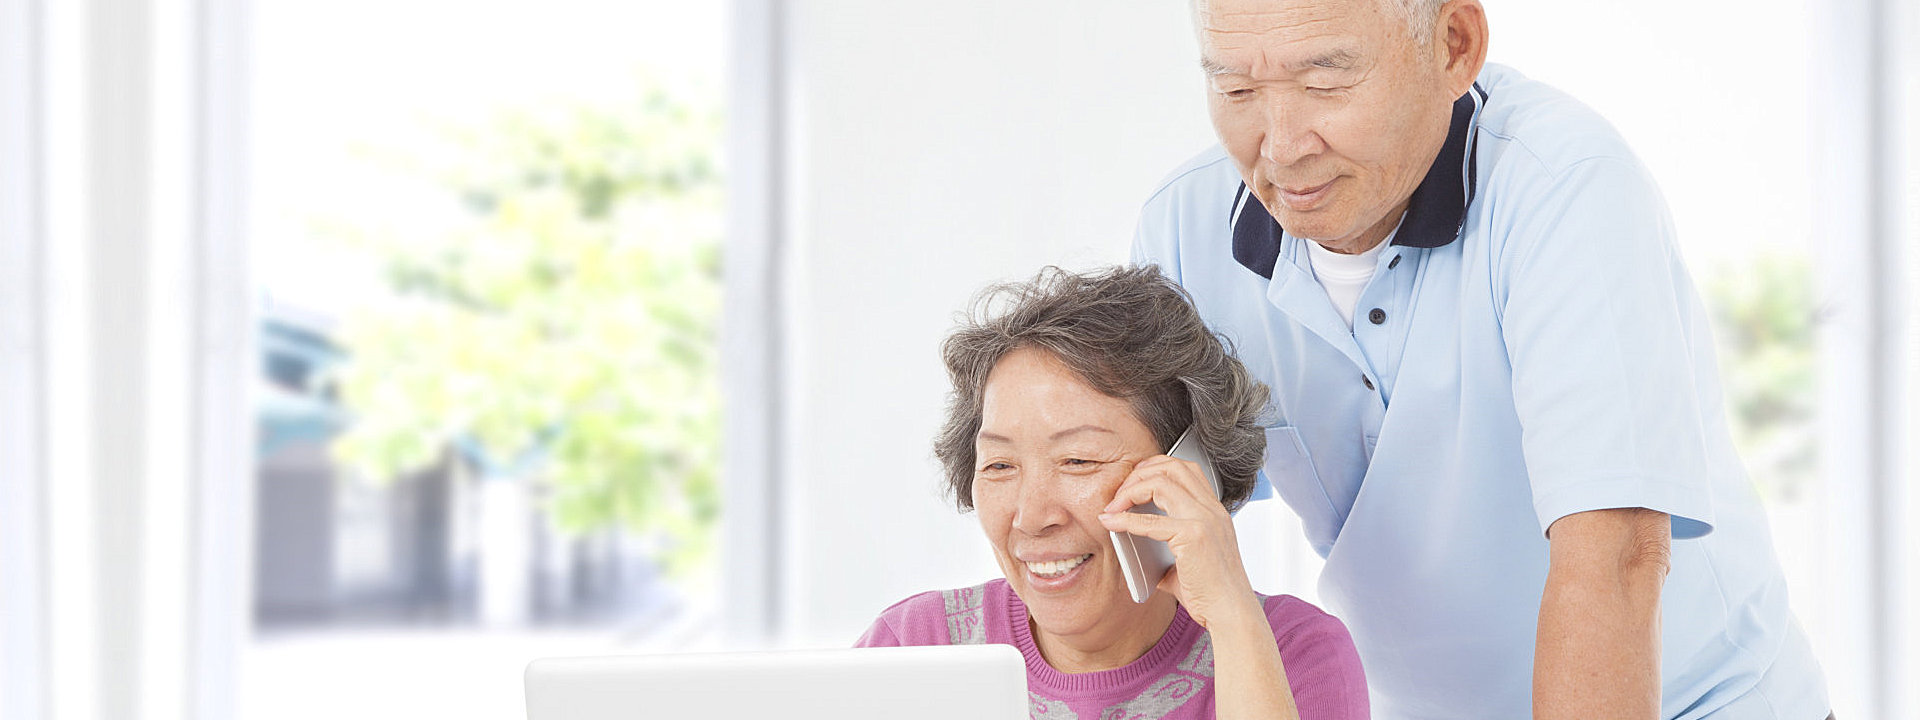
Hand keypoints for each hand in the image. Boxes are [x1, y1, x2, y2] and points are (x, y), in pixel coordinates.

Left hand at [1097, 454, 1261, 629]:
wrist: (1232, 612)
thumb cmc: (1212, 593)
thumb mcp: (1189, 562)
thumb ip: (1167, 552)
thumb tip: (1140, 556)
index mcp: (1214, 511)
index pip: (1185, 469)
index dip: (1154, 468)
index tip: (1132, 483)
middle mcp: (1212, 509)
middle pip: (1171, 466)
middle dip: (1139, 473)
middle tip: (1118, 494)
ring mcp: (1205, 519)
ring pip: (1161, 482)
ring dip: (1130, 490)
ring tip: (1113, 506)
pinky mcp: (1193, 536)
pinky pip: (1150, 520)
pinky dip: (1125, 519)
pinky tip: (1111, 523)